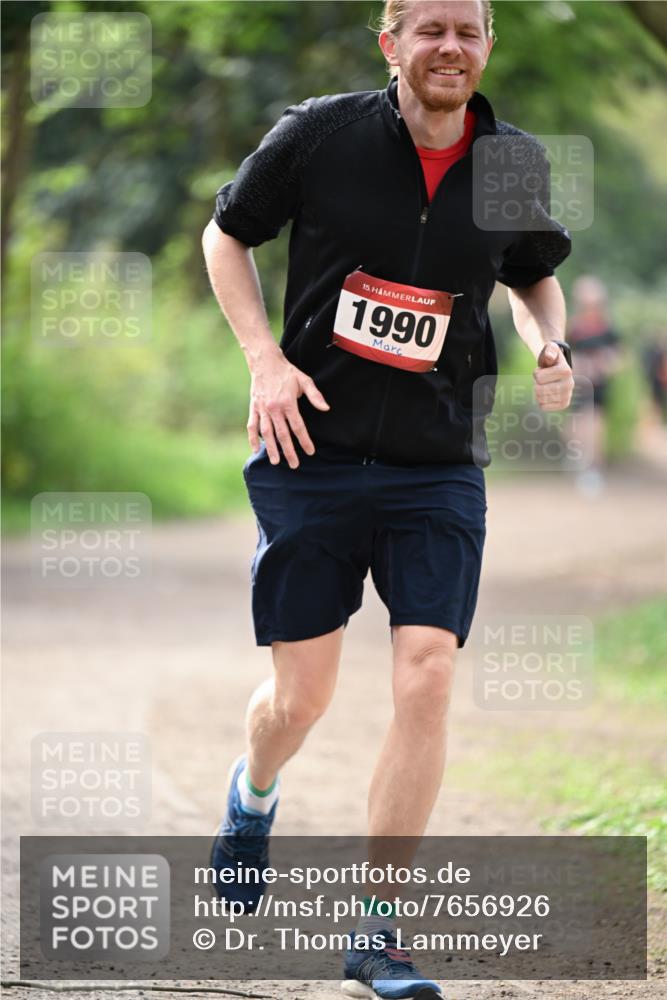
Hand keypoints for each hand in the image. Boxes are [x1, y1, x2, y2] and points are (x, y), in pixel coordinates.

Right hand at [248, 351, 329, 468]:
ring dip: (271, 448)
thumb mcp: (304, 380)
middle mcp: (274, 408)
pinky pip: (252, 426)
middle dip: (289, 451)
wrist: (265, 362)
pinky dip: (252, 438)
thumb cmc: (287, 372)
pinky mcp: (254, 408)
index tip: (310, 452)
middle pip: (282, 434)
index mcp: (288, 403)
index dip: (304, 441)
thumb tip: (326, 409)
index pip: (298, 427)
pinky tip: (255, 450)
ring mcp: (262, 409)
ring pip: (266, 433)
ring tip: (275, 462)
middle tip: (294, 465)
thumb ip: (315, 396)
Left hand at [533, 342, 573, 410]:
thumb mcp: (550, 349)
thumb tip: (549, 356)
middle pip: (538, 390)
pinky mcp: (564, 404)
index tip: (544, 369)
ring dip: (538, 391)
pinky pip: (543, 407)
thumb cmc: (550, 358)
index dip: (537, 373)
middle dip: (537, 383)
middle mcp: (570, 384)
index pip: (538, 377)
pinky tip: (547, 394)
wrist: (557, 369)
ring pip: (540, 398)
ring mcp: (568, 395)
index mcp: (566, 371)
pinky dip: (541, 401)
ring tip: (545, 385)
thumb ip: (549, 349)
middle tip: (543, 379)